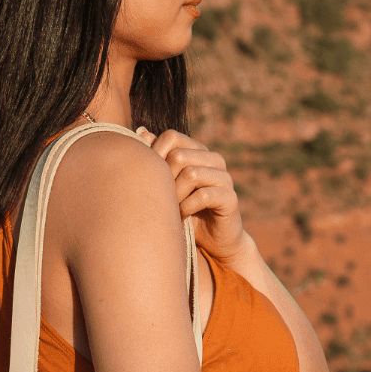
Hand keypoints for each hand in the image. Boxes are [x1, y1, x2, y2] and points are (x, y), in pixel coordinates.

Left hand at [135, 128, 245, 264]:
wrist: (213, 240)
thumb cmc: (185, 210)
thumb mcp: (167, 184)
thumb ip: (158, 157)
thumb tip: (140, 130)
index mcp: (198, 151)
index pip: (171, 137)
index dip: (155, 155)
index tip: (149, 179)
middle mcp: (214, 159)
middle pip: (178, 156)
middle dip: (165, 180)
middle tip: (162, 199)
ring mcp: (224, 177)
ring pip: (191, 174)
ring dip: (175, 196)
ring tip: (171, 209)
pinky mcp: (230, 197)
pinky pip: (203, 196)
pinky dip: (187, 208)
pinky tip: (183, 216)